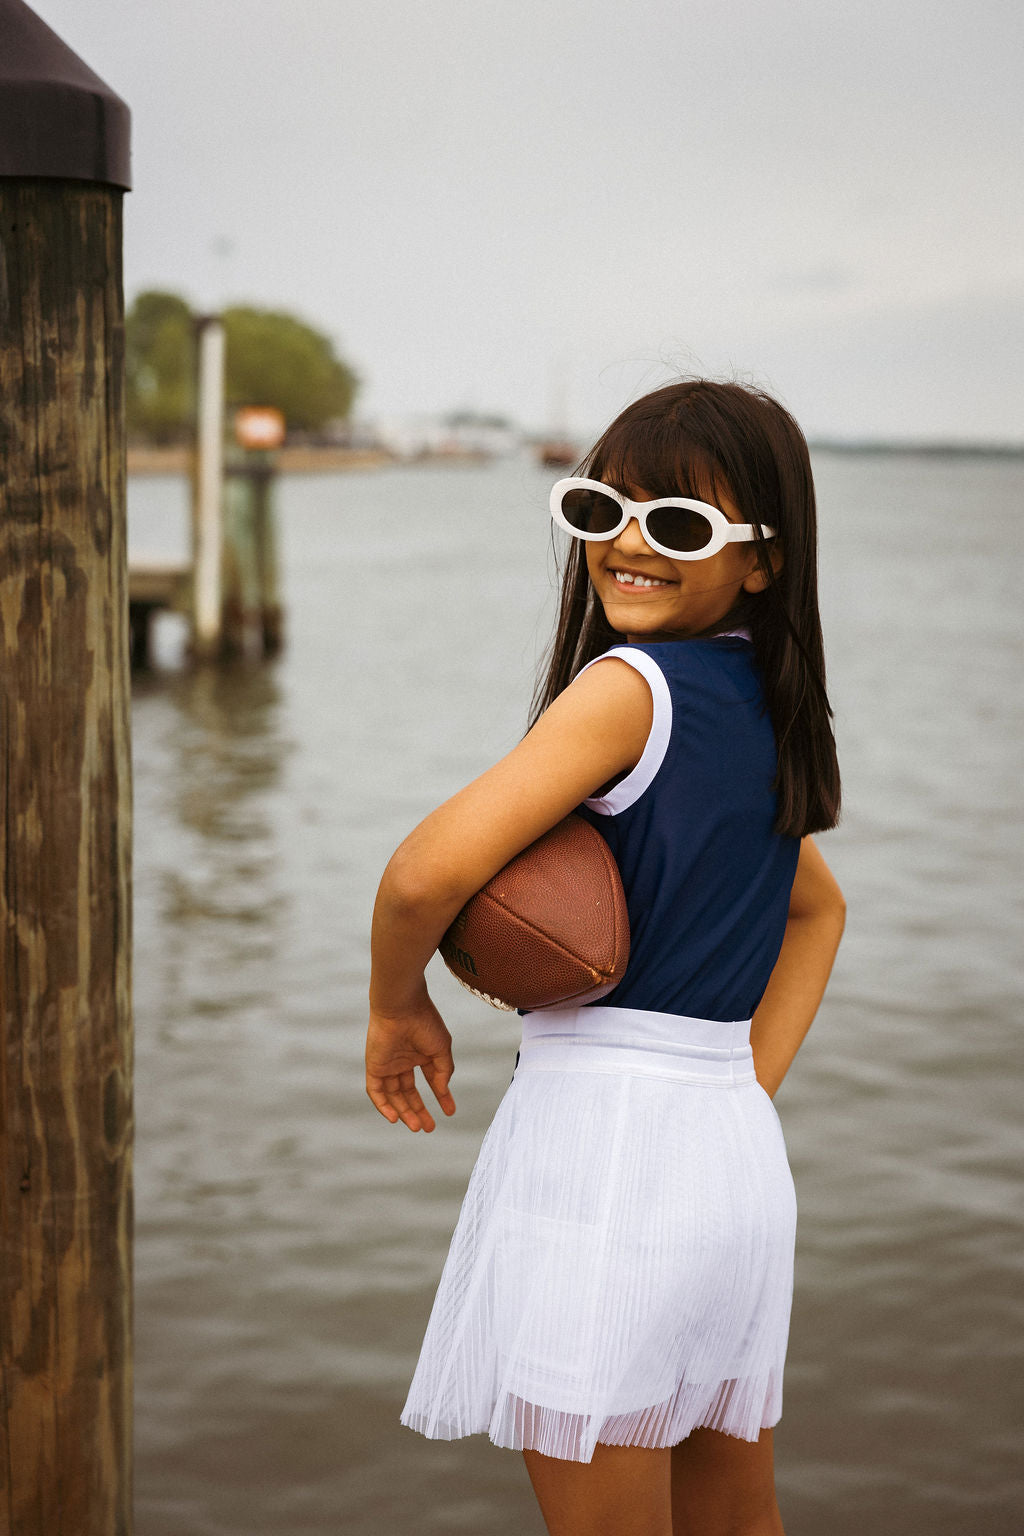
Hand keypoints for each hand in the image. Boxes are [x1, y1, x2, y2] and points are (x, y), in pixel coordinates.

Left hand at [365, 994, 455, 1131]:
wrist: (402, 1006)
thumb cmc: (424, 1022)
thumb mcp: (441, 1049)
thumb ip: (443, 1071)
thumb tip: (443, 1091)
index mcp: (420, 1053)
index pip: (430, 1080)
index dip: (441, 1097)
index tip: (449, 1112)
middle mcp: (403, 1060)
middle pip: (409, 1093)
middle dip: (419, 1110)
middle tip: (429, 1128)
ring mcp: (388, 1064)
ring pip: (394, 1095)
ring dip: (404, 1112)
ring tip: (417, 1127)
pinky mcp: (375, 1066)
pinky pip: (376, 1091)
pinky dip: (383, 1106)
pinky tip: (395, 1119)